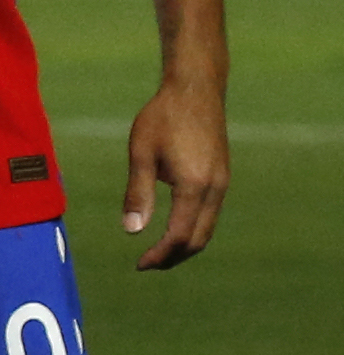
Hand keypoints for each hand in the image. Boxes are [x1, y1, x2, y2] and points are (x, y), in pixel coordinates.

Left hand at [121, 70, 227, 269]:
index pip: (180, 235)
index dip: (160, 254)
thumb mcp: (141, 154)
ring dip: (185, 245)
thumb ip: (138, 194)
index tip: (139, 264)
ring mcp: (222, 183)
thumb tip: (132, 231)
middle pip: (199, 239)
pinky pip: (211, 214)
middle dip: (173, 257)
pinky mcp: (222, 176)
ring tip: (157, 252)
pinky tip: (174, 228)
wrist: (195, 90)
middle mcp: (215, 188)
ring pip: (208, 228)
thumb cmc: (163, 118)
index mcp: (195, 186)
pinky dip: (194, 228)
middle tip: (147, 264)